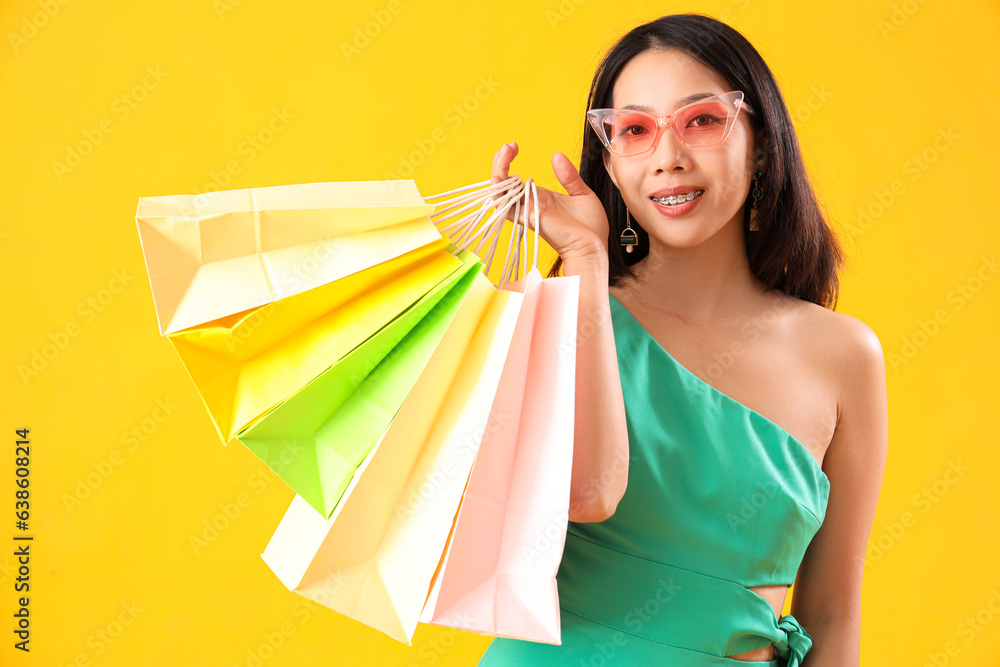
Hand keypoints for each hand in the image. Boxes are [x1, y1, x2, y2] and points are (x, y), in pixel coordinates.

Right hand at [490, 142, 608, 262]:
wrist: (594, 247)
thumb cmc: (589, 227)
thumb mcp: (581, 193)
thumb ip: (568, 176)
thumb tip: (556, 155)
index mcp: (540, 198)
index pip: (514, 179)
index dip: (508, 162)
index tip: (514, 146)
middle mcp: (530, 204)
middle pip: (503, 184)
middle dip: (500, 162)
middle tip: (508, 145)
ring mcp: (528, 211)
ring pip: (500, 193)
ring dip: (498, 171)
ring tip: (504, 152)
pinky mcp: (530, 218)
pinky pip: (506, 206)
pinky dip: (500, 191)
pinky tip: (503, 174)